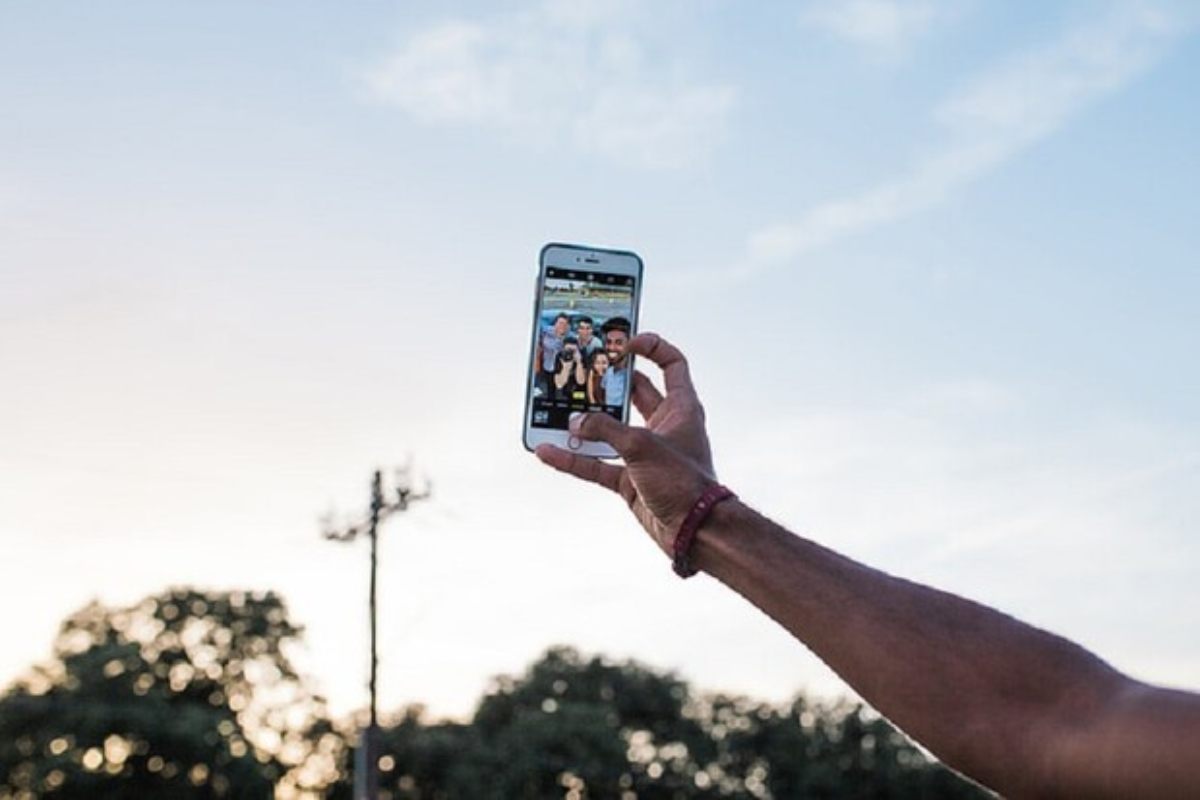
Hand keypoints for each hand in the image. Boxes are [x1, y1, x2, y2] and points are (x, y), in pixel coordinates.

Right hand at [535, 333, 716, 555]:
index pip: (671, 364)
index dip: (651, 348)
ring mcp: (645, 453)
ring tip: (556, 410)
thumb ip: (605, 430)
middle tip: (582, 370)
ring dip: (583, 424)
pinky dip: (574, 459)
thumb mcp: (642, 447)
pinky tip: (548, 452)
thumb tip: (575, 424)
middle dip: (607, 383)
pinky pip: (596, 464)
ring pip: (609, 430)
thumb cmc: (684, 483)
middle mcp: (664, 426)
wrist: (695, 532)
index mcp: (681, 408)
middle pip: (634, 393)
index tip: (623, 343)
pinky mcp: (630, 480)